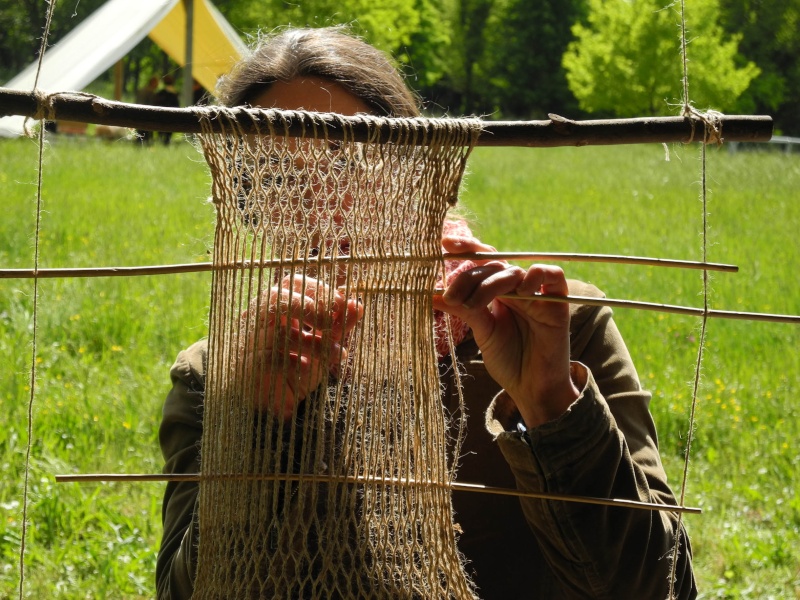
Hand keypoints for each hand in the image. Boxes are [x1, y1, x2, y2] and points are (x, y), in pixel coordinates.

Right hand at [238, 275, 362, 419]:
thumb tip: (357, 304)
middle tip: (331, 326)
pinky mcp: (249, 365)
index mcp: (280, 306)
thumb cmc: (298, 364)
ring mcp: (252, 340)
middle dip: (310, 308)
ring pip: (278, 331)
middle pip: (278, 297)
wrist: (276, 400)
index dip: (318, 289)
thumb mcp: (325, 343)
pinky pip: (270, 358)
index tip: (340, 303)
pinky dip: (293, 363)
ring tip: (336, 354)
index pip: (294, 282)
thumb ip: (340, 324)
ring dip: (312, 343)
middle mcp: (262, 318)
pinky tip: (307, 369)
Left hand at [433, 233, 579, 427]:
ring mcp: (536, 293)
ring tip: (474, 305)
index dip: (467, 248)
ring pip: (513, 271)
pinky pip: (552, 275)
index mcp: (496, 292)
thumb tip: (432, 294)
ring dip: (491, 283)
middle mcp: (515, 289)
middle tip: (451, 298)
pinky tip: (521, 290)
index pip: (482, 261)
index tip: (444, 243)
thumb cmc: (508, 360)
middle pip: (492, 266)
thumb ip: (463, 310)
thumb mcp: (482, 331)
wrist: (532, 388)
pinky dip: (536, 275)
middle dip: (468, 278)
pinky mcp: (557, 302)